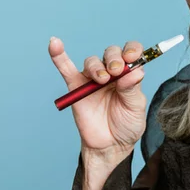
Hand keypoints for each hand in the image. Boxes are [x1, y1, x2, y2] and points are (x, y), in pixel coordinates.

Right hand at [48, 37, 146, 161]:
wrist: (110, 146)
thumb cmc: (126, 126)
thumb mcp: (136, 108)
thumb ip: (133, 88)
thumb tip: (135, 70)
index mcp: (128, 74)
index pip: (130, 53)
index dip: (132, 50)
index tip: (133, 57)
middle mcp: (111, 73)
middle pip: (110, 53)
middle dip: (114, 59)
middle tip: (115, 72)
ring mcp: (92, 79)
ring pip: (92, 61)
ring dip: (96, 66)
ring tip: (101, 80)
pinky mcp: (76, 87)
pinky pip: (65, 68)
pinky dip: (59, 56)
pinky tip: (54, 43)